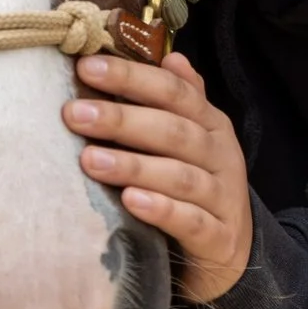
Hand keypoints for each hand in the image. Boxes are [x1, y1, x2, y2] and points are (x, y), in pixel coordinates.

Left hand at [65, 53, 253, 303]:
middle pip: (174, 131)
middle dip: (122, 120)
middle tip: (75, 114)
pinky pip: (191, 222)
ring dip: (134, 165)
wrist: (232, 251)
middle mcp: (221, 156)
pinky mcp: (219, 239)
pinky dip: (162, 210)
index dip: (132, 77)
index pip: (174, 92)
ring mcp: (223, 199)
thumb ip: (181, 101)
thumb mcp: (192, 142)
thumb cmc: (198, 188)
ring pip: (180, 177)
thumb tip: (171, 57)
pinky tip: (130, 201)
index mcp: (211, 125)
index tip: (86, 68)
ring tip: (91, 160)